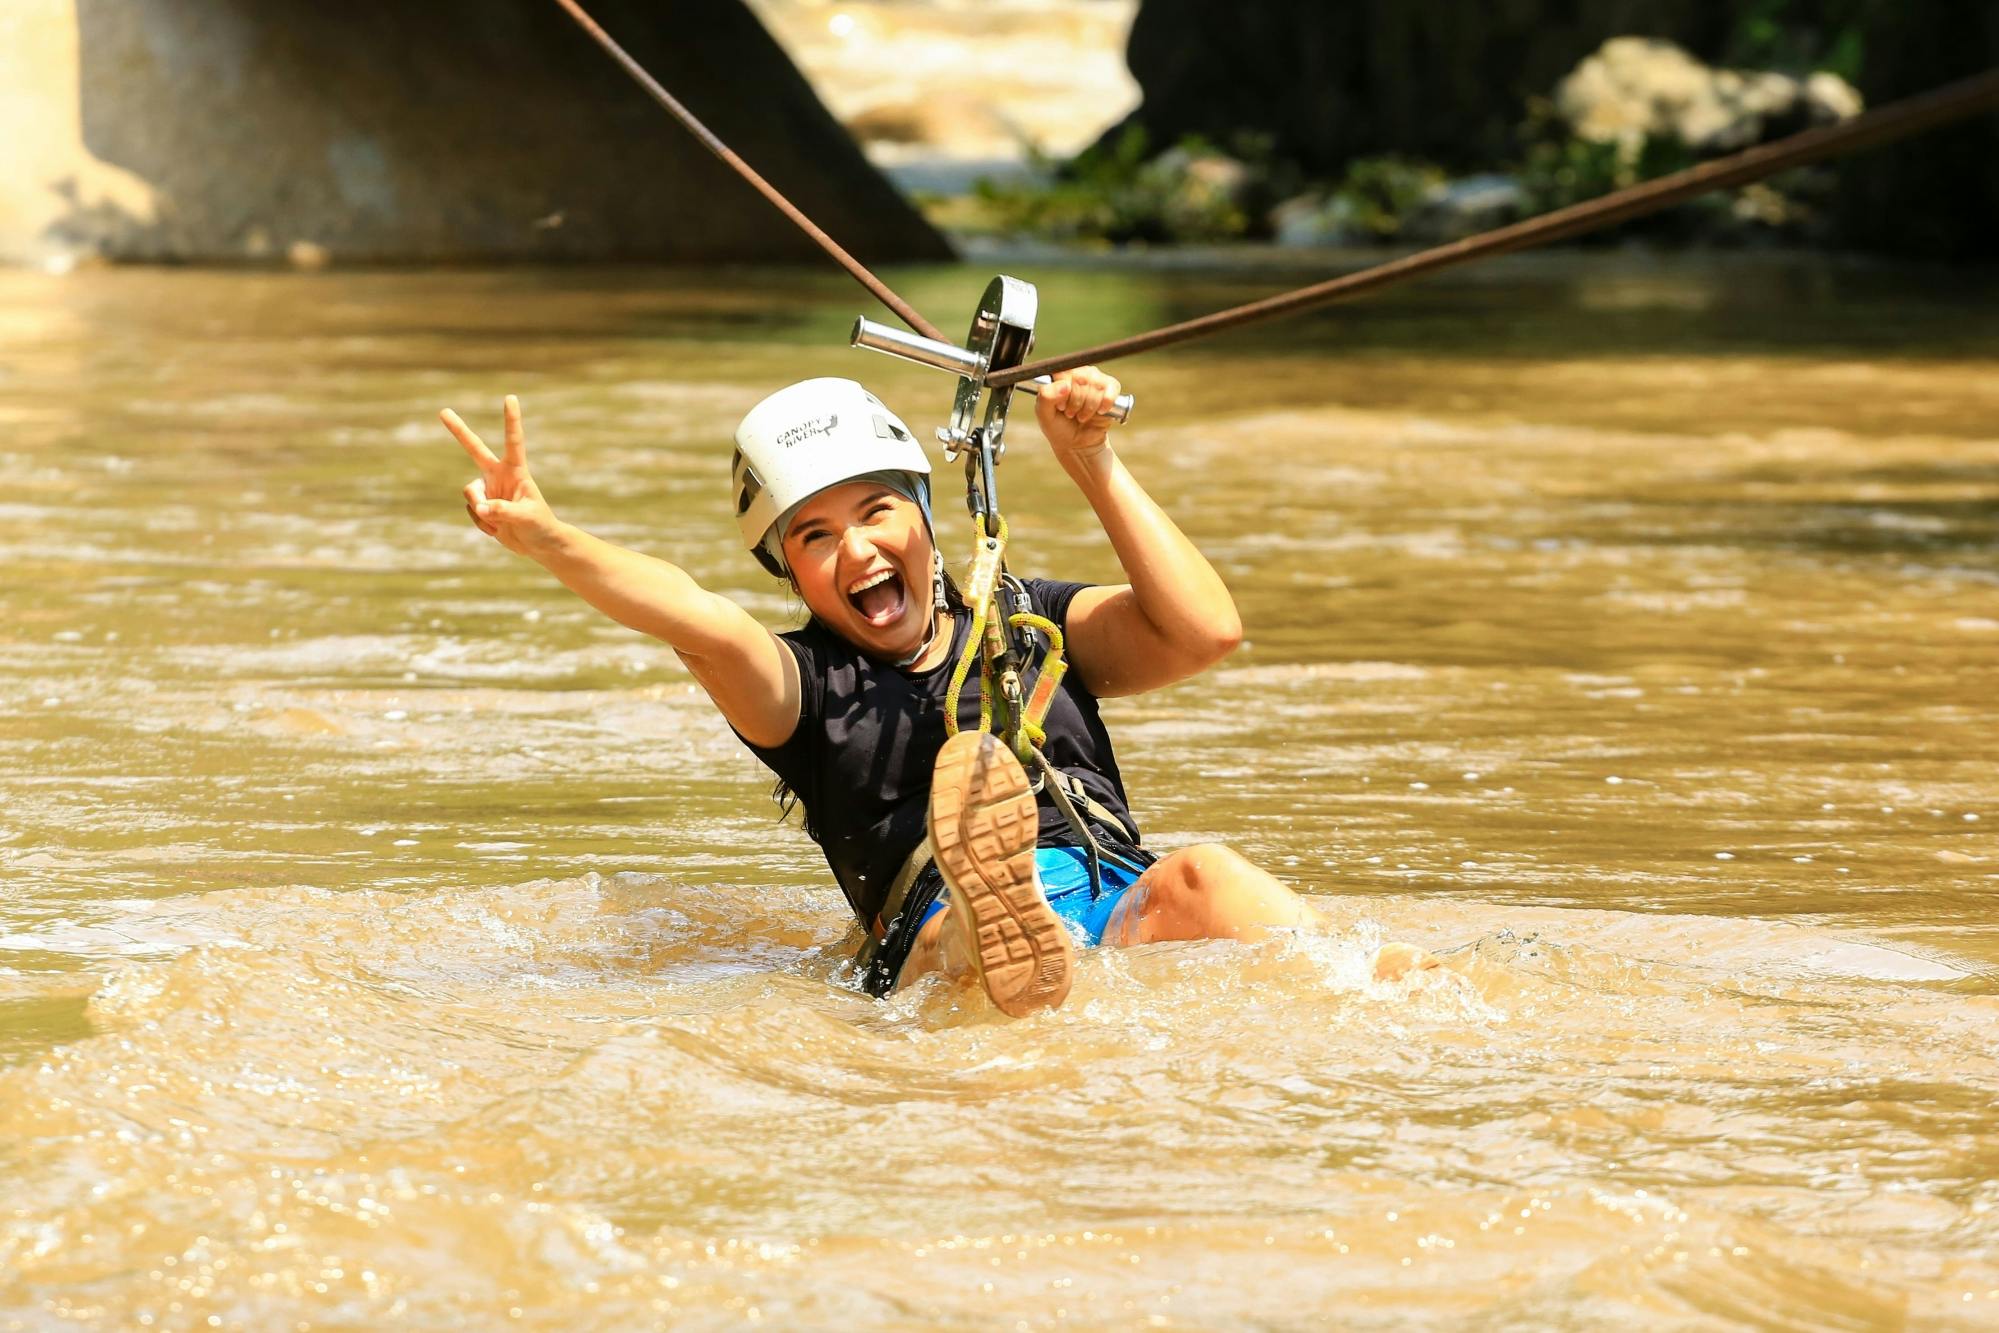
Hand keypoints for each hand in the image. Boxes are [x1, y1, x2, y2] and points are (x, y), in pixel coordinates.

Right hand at [440, 395, 561, 558]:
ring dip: (480, 511)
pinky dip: (482, 525)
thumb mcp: (526, 518)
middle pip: (474, 449)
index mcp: (516, 471)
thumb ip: (504, 511)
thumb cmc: (540, 526)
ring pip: (469, 493)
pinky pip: (472, 511)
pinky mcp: (482, 505)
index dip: (511, 420)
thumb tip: (481, 507)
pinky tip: (497, 530)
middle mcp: (499, 475)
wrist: (538, 544)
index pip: (513, 441)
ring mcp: (489, 489)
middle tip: (442, 411)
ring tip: (500, 525)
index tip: (510, 397)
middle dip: (459, 431)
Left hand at [1032, 367, 1121, 472]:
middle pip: (1080, 378)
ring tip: (1082, 416)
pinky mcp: (1111, 389)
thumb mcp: (1044, 414)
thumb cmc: (1058, 427)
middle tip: (1071, 414)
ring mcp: (1096, 380)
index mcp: (1061, 375)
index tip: (1061, 407)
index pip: (1064, 372)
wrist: (1077, 444)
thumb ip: (1046, 397)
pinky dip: (1105, 404)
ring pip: (1095, 386)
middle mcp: (1080, 373)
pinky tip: (1099, 412)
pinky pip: (1111, 390)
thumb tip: (1065, 385)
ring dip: (1088, 407)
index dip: (1063, 391)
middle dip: (1076, 402)